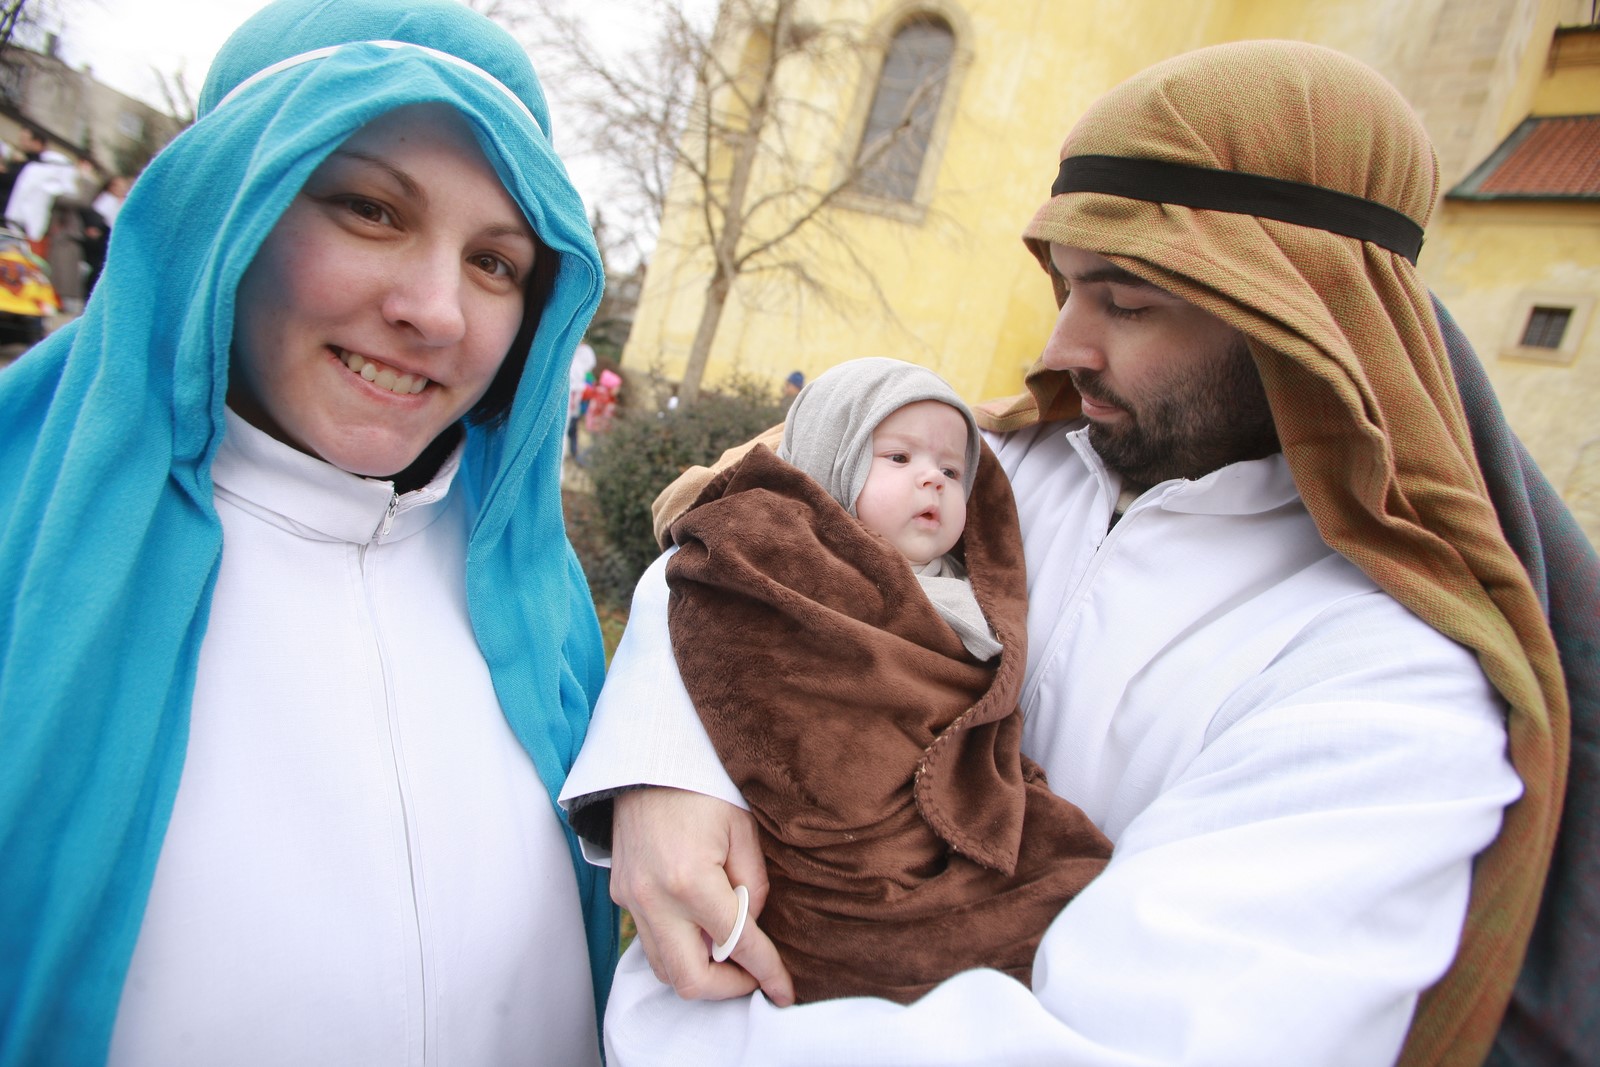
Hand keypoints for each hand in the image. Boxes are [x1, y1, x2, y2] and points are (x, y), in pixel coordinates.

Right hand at [612, 787, 794, 1005]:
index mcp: (690, 880)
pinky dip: (677, 948)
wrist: (647, 758)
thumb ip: (752, 885)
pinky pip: (649, 941)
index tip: (785, 992)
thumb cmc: (702, 786)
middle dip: (727, 987)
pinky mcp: (620, 893)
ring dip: (699, 971)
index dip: (766, 972)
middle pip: (690, 979)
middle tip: (753, 975)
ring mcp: (631, 898)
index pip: (736, 944)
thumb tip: (750, 925)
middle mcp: (653, 898)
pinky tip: (700, 930)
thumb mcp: (743, 829)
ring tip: (728, 952)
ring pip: (663, 968)